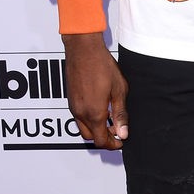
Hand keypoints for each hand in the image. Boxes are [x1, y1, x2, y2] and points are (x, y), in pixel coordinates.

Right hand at [63, 32, 128, 148]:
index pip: (102, 141)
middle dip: (104, 138)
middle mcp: (81, 113)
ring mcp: (73, 106)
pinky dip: (88, 120)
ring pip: (83, 128)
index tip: (121, 141)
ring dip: (95, 129)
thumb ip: (120, 114)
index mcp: (94, 113)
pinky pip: (78, 118)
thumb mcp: (119, 91)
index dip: (113, 144)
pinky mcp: (70, 100)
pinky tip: (99, 109)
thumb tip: (123, 132)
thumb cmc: (101, 65)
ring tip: (109, 119)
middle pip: (91, 138)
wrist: (83, 49)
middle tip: (116, 130)